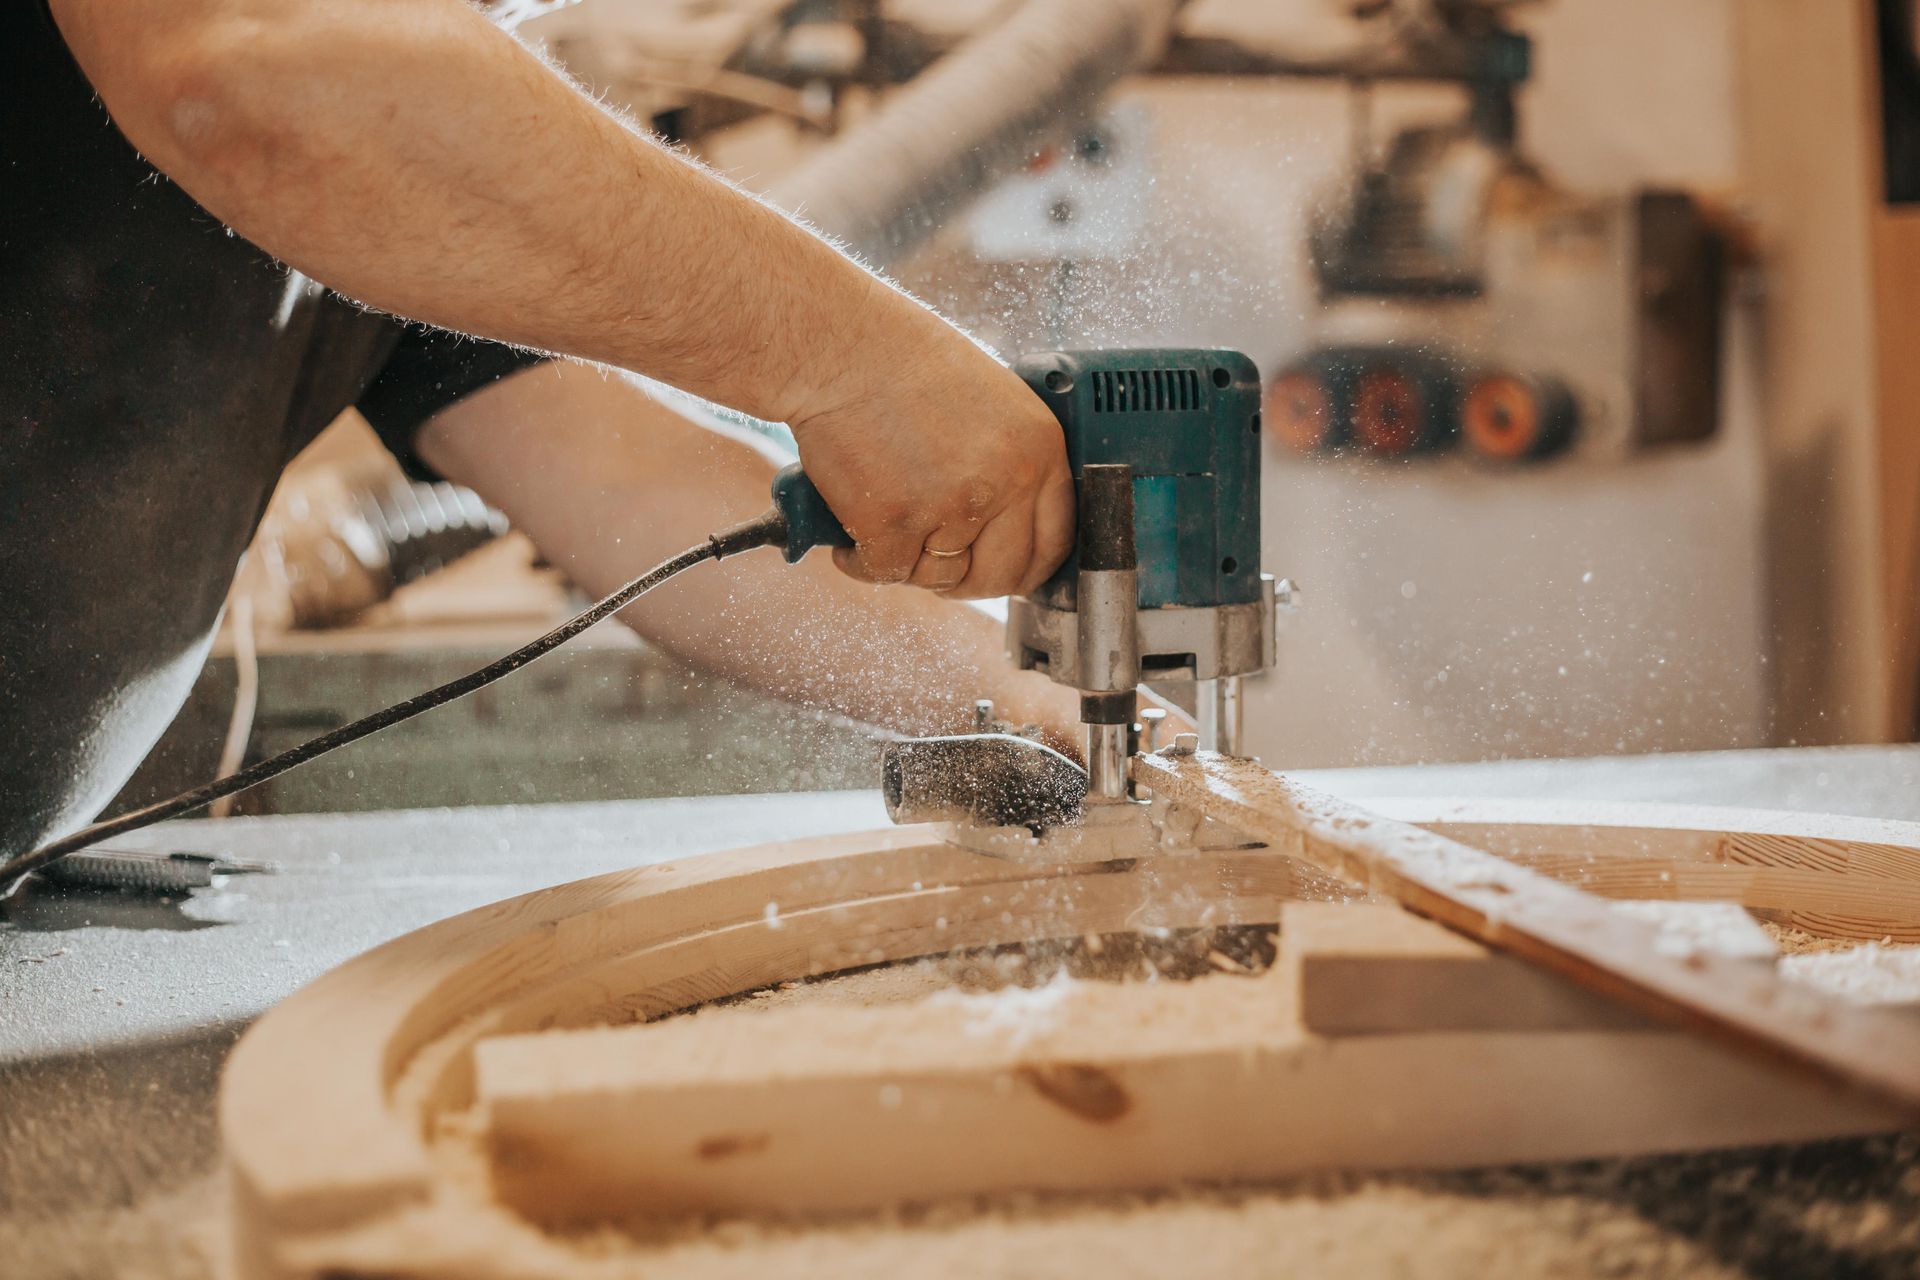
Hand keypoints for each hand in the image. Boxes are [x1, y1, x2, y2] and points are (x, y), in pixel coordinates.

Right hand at [788, 307, 1074, 599]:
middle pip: (1004, 575)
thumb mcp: (990, 404)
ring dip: (910, 564)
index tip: (1004, 571)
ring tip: (887, 525)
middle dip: (969, 581)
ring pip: (941, 577)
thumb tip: (1004, 527)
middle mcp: (1007, 481)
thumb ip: (1008, 463)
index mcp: (1040, 449)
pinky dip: (861, 561)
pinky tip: (851, 534)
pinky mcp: (895, 523)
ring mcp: (952, 506)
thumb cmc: (902, 363)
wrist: (840, 347)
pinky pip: (887, 572)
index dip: (1027, 567)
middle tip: (938, 564)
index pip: (1055, 541)